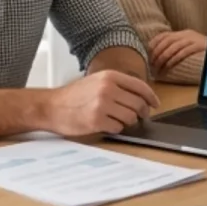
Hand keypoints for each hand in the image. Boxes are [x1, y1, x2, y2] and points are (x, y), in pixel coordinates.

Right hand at [43, 70, 160, 134]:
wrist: (51, 106)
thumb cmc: (74, 96)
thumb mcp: (96, 81)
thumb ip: (117, 86)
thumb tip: (141, 98)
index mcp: (109, 76)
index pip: (140, 86)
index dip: (151, 97)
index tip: (155, 104)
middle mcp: (107, 88)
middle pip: (138, 104)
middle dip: (141, 113)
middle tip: (138, 117)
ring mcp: (102, 105)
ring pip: (130, 118)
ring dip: (127, 122)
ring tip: (115, 120)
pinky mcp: (96, 121)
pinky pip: (118, 128)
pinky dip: (115, 129)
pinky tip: (105, 125)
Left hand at [149, 30, 206, 71]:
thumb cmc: (204, 54)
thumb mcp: (190, 47)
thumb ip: (178, 48)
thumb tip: (159, 56)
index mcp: (184, 33)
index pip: (164, 35)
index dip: (154, 44)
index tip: (147, 54)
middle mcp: (187, 34)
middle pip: (167, 41)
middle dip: (157, 53)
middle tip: (151, 64)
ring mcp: (194, 39)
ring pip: (173, 47)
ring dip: (163, 58)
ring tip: (158, 68)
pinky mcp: (199, 46)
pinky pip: (183, 52)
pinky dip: (174, 59)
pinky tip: (169, 66)